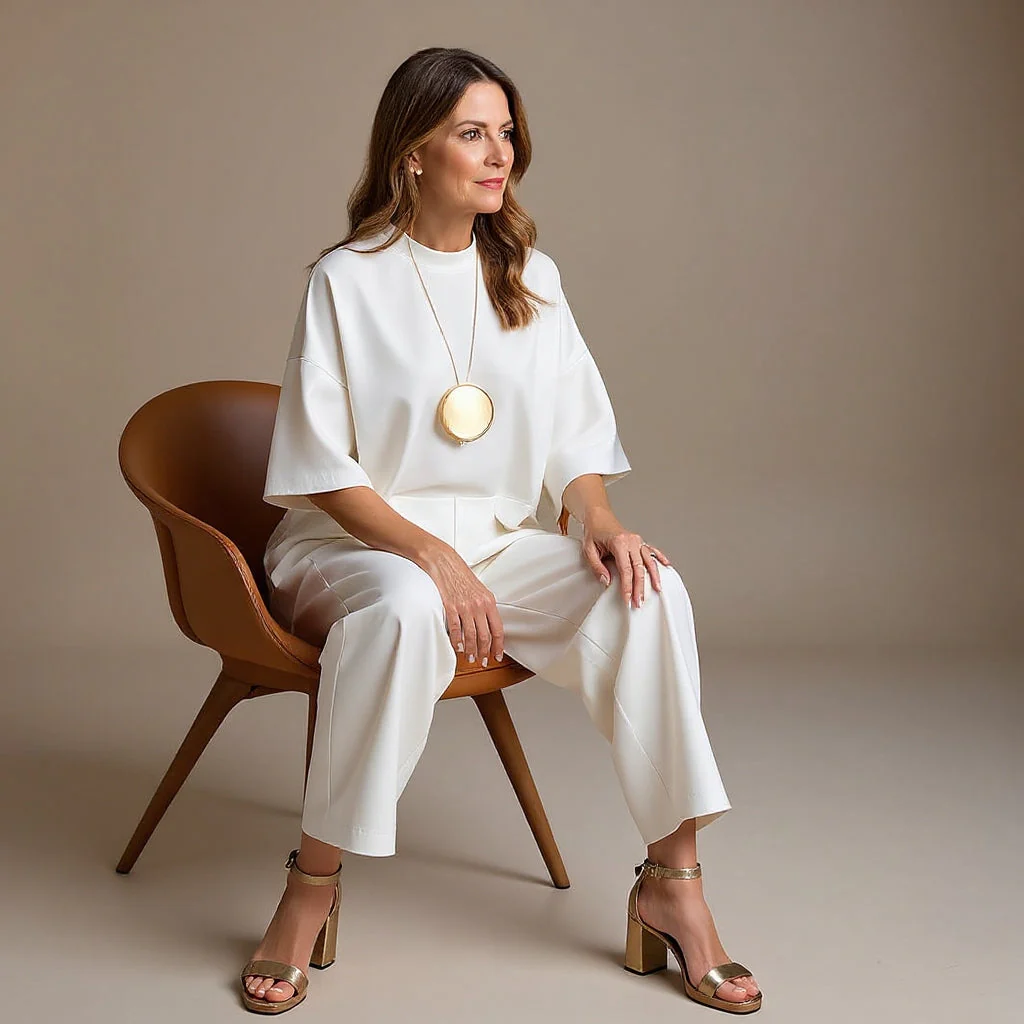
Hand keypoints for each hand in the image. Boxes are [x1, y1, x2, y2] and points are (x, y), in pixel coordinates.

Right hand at [419, 543, 504, 665]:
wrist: (444, 561)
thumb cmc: (460, 575)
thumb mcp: (479, 589)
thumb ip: (484, 606)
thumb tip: (487, 625)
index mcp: (488, 601)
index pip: (497, 629)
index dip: (498, 645)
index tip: (497, 655)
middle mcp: (479, 605)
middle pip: (485, 635)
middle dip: (484, 651)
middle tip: (482, 661)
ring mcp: (464, 606)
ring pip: (471, 635)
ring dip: (471, 650)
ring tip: (471, 657)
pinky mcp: (450, 606)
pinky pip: (456, 629)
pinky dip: (457, 641)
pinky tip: (458, 647)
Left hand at [581, 509, 671, 608]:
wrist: (598, 517)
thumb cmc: (593, 532)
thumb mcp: (588, 550)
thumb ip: (597, 566)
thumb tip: (607, 581)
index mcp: (619, 543)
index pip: (626, 570)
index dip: (628, 586)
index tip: (628, 599)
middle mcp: (631, 541)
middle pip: (639, 568)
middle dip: (640, 587)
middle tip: (639, 602)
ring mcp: (637, 541)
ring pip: (648, 561)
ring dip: (653, 576)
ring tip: (657, 590)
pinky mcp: (639, 541)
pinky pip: (652, 551)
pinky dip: (660, 558)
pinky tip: (667, 566)